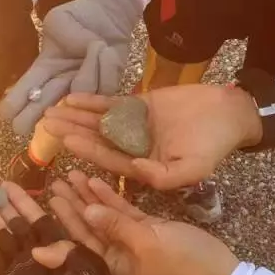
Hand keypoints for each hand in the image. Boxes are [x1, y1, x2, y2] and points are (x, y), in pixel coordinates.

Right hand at [0, 0, 141, 135]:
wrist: (104, 19)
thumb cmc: (75, 20)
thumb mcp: (60, 19)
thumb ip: (66, 32)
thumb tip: (88, 49)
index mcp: (42, 71)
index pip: (24, 90)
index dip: (15, 104)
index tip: (7, 114)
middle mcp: (60, 87)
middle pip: (43, 107)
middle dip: (30, 116)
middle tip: (19, 127)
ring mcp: (83, 91)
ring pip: (82, 91)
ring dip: (90, 68)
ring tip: (98, 45)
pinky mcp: (107, 89)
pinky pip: (107, 83)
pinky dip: (108, 64)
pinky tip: (107, 50)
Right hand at [0, 181, 114, 274]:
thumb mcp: (86, 269)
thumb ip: (66, 252)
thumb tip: (38, 247)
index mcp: (60, 246)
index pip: (38, 217)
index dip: (22, 200)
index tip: (6, 183)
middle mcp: (38, 253)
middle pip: (16, 222)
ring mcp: (23, 268)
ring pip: (3, 237)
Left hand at [44, 85, 262, 189]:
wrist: (228, 113)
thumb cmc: (213, 145)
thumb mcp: (194, 169)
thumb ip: (164, 176)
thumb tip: (135, 170)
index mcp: (142, 167)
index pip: (109, 160)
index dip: (88, 151)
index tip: (67, 142)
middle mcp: (132, 148)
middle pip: (96, 141)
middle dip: (72, 132)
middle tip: (46, 125)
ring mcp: (132, 127)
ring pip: (98, 122)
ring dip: (75, 117)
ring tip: (51, 111)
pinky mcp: (136, 107)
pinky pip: (110, 105)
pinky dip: (91, 101)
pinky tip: (71, 99)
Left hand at [50, 171, 238, 274]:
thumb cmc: (181, 264)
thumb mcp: (147, 244)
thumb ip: (115, 226)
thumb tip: (87, 211)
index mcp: (110, 269)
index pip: (77, 245)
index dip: (61, 223)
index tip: (48, 203)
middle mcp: (114, 257)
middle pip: (87, 227)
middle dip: (70, 205)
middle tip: (54, 183)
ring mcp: (129, 242)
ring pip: (102, 216)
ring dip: (87, 197)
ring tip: (70, 175)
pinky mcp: (145, 231)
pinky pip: (121, 213)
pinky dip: (110, 198)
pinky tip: (96, 180)